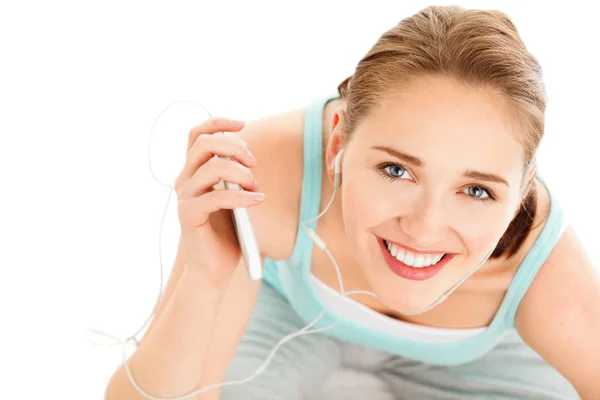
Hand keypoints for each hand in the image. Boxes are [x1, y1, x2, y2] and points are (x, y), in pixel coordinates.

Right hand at [174, 118, 263, 287]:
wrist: (214, 269)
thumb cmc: (227, 233)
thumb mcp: (235, 196)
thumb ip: (234, 176)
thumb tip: (248, 156)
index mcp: (194, 171)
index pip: (197, 135)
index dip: (219, 123)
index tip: (243, 124)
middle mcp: (185, 179)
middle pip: (204, 144)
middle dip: (234, 147)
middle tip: (254, 162)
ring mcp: (184, 197)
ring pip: (211, 167)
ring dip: (241, 174)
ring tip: (256, 189)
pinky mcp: (188, 215)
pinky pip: (215, 197)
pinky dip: (241, 196)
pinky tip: (258, 200)